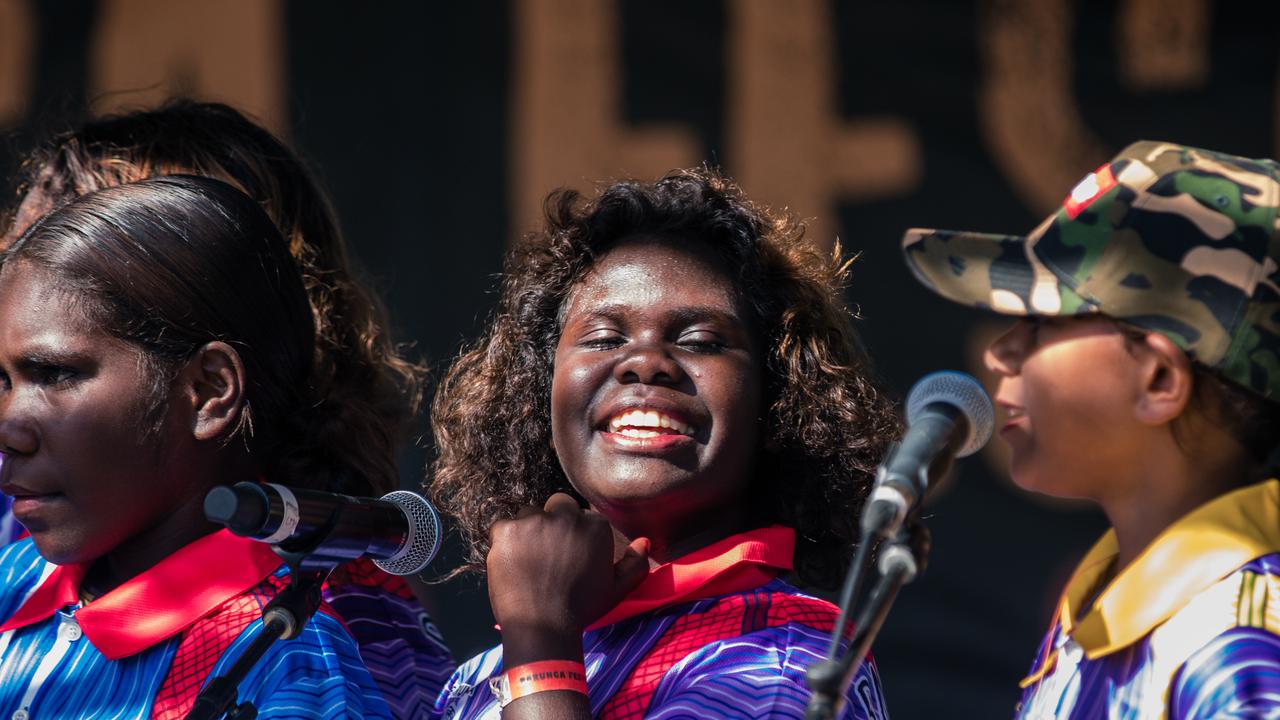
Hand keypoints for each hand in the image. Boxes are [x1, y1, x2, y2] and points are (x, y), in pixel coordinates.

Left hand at [487, 493, 649, 642]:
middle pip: (558, 506)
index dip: (576, 536)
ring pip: (530, 514)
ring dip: (529, 530)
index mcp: (594, 526)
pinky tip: (511, 562)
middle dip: (555, 522)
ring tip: (529, 559)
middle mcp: (565, 516)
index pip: (583, 516)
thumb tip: (643, 542)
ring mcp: (533, 521)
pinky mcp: (506, 530)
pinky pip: (503, 526)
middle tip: (549, 552)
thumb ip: (634, 565)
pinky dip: (505, 541)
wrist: (542, 628)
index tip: (570, 556)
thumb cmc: (581, 609)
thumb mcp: (616, 590)